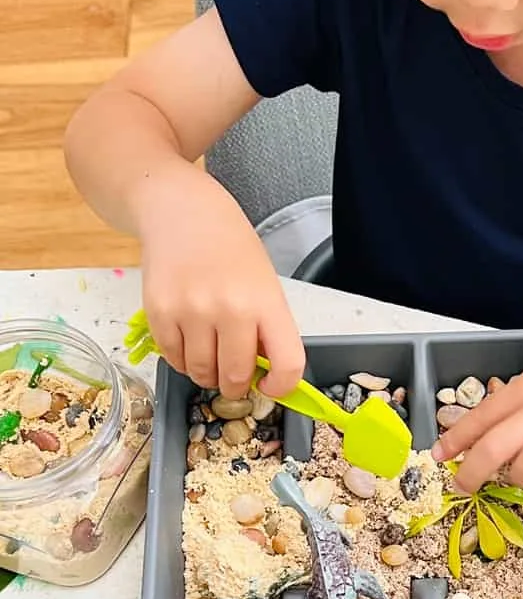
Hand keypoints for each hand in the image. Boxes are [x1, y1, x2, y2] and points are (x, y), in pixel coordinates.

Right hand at [138, 166, 304, 398]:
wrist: (182, 212)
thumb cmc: (230, 248)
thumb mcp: (263, 283)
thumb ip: (266, 327)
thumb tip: (265, 374)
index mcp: (266, 302)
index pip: (287, 365)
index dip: (281, 387)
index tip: (270, 386)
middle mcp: (231, 309)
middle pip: (235, 376)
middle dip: (235, 385)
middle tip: (232, 377)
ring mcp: (192, 312)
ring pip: (201, 373)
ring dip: (206, 374)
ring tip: (209, 357)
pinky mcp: (159, 313)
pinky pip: (173, 358)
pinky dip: (182, 360)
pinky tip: (189, 341)